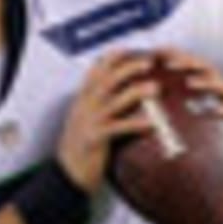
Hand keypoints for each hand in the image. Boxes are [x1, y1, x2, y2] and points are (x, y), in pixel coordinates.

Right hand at [57, 51, 158, 190]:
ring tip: (155, 88)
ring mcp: (88, 121)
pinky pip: (117, 128)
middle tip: (148, 63)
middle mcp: (84, 107)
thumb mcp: (86, 121)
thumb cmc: (81, 148)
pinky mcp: (95, 139)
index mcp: (83, 100)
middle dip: (128, 68)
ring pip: (112, 100)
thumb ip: (101, 106)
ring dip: (135, 92)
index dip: (112, 58)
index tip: (130, 49)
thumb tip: (125, 94)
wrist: (67, 174)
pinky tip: (150, 123)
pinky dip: (135, 123)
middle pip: (106, 79)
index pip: (95, 71)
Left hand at [160, 48, 222, 163]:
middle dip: (187, 63)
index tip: (153, 53)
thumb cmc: (218, 133)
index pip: (190, 66)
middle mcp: (222, 90)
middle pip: (205, 69)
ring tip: (190, 82)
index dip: (174, 57)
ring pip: (222, 86)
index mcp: (207, 87)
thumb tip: (141, 110)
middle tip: (168, 63)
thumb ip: (172, 112)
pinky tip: (216, 111)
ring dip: (206, 82)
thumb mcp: (193, 121)